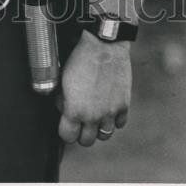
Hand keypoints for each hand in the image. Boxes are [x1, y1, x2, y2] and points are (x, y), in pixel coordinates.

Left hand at [56, 30, 131, 145]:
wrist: (104, 44)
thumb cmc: (80, 58)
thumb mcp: (62, 78)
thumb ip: (62, 99)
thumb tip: (63, 109)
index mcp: (75, 111)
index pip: (67, 137)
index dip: (65, 131)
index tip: (66, 124)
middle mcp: (93, 116)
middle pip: (86, 141)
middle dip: (81, 132)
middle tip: (80, 120)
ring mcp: (110, 112)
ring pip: (104, 136)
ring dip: (99, 128)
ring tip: (95, 115)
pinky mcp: (124, 105)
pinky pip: (120, 124)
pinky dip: (114, 119)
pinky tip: (108, 108)